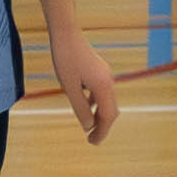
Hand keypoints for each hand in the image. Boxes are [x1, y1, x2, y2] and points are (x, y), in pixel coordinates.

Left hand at [44, 26, 117, 145]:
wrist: (66, 33)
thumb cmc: (65, 59)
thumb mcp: (69, 87)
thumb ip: (80, 108)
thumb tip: (88, 126)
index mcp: (103, 87)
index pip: (107, 116)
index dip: (101, 132)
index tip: (93, 143)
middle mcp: (108, 81)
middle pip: (111, 110)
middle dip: (103, 126)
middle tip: (91, 139)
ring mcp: (105, 75)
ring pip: (107, 101)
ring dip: (99, 115)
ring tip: (89, 127)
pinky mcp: (100, 71)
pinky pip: (101, 92)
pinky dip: (96, 103)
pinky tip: (87, 107)